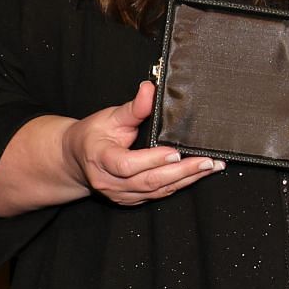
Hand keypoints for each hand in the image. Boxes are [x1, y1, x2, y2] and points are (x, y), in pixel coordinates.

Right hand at [63, 79, 222, 205]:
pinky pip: (158, 195)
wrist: (77, 159)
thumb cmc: (94, 135)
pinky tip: (197, 175)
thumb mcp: (110, 117)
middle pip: (149, 181)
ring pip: (157, 191)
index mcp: (101, 159)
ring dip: (187, 180)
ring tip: (210, 167)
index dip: (152, 160)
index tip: (175, 152)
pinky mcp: (130, 200)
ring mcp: (120, 194)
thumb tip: (150, 89)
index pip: (127, 164)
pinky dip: (179, 185)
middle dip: (182, 172)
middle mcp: (109, 181)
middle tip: (207, 161)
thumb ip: (134, 108)